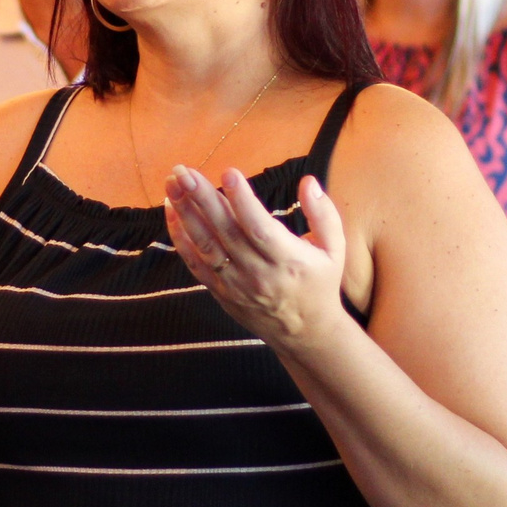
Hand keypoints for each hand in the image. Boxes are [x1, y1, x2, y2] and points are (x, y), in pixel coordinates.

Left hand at [164, 168, 345, 346]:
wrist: (306, 334)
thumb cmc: (321, 283)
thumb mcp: (335, 249)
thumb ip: (323, 214)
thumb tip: (308, 182)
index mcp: (289, 260)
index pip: (260, 228)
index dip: (243, 201)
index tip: (228, 173)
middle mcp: (259, 274)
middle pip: (225, 233)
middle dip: (202, 199)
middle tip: (184, 172)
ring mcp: (235, 285)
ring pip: (205, 246)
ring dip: (186, 213)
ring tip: (173, 182)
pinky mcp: (220, 292)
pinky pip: (195, 264)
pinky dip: (180, 237)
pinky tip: (172, 210)